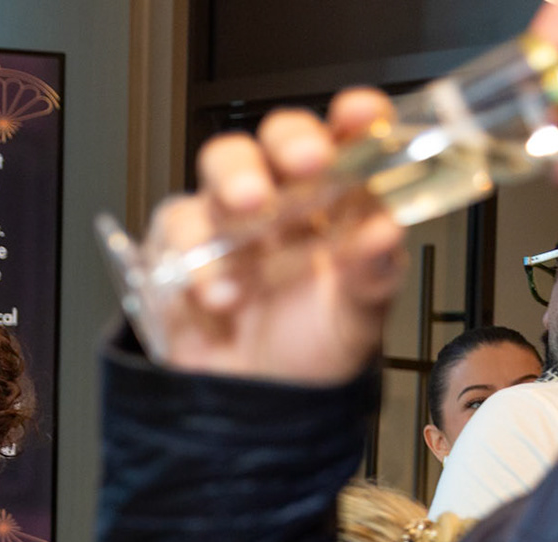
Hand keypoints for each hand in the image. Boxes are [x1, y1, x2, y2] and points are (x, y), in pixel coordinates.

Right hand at [148, 89, 406, 384]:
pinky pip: (175, 227)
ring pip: (221, 166)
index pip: (347, 141)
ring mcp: (227, 222)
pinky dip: (194, 254)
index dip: (354, 119)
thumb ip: (372, 275)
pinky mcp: (178, 250)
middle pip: (276, 139)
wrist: (253, 411)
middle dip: (288, 142)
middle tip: (304, 163)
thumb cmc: (309, 356)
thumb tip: (383, 230)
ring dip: (235, 182)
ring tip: (250, 212)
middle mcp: (281, 202)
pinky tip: (217, 294)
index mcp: (334, 205)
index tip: (361, 115)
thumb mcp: (357, 321)